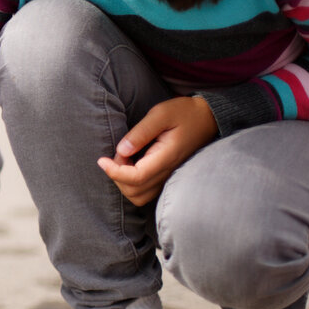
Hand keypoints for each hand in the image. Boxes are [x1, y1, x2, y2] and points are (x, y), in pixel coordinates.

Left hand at [97, 96, 217, 205]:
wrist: (207, 118)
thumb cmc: (183, 112)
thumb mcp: (161, 114)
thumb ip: (141, 132)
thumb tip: (122, 150)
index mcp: (166, 157)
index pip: (137, 178)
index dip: (115, 172)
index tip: (101, 160)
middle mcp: (168, 171)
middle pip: (135, 191)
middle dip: (117, 177)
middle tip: (114, 156)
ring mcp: (168, 176)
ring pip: (139, 196)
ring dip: (124, 182)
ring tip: (123, 160)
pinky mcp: (166, 176)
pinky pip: (145, 191)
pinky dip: (132, 183)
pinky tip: (131, 163)